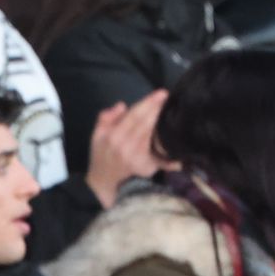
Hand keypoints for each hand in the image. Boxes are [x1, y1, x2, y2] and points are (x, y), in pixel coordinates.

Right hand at [84, 90, 167, 209]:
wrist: (104, 182)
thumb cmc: (102, 156)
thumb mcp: (97, 136)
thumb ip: (105, 118)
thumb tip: (121, 106)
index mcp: (113, 136)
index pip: (133, 116)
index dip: (148, 103)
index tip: (161, 93)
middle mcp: (126, 146)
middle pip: (146, 123)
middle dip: (157, 109)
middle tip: (168, 97)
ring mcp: (137, 158)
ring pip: (154, 136)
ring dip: (162, 123)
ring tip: (171, 111)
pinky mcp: (146, 168)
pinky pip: (161, 156)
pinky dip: (170, 150)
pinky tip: (177, 145)